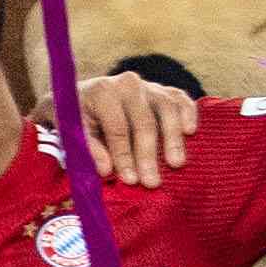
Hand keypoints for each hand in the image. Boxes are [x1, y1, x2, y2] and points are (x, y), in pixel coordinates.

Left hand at [79, 68, 202, 188]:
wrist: (88, 98)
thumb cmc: (81, 119)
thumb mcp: (74, 132)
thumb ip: (89, 148)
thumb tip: (107, 169)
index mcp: (102, 92)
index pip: (117, 128)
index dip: (124, 156)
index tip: (130, 180)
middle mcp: (128, 84)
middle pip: (144, 122)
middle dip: (148, 154)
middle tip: (152, 182)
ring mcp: (150, 86)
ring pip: (167, 109)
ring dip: (172, 139)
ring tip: (176, 164)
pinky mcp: (166, 92)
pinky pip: (182, 100)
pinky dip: (189, 114)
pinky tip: (190, 132)